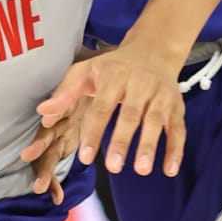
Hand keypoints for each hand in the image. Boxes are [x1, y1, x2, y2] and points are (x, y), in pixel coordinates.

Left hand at [21, 29, 187, 196]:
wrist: (152, 51)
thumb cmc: (113, 67)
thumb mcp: (85, 72)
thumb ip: (65, 93)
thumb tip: (43, 113)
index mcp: (114, 77)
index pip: (101, 107)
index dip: (94, 132)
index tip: (86, 158)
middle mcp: (139, 84)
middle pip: (130, 115)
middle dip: (122, 141)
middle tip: (113, 168)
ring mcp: (160, 95)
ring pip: (156, 121)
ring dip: (150, 146)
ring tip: (141, 170)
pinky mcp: (176, 105)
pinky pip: (178, 128)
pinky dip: (176, 149)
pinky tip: (169, 169)